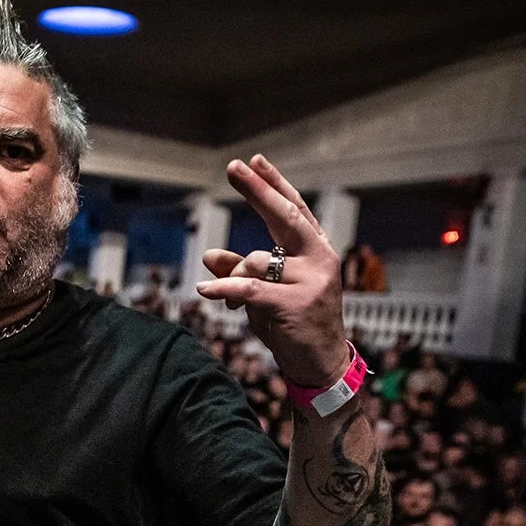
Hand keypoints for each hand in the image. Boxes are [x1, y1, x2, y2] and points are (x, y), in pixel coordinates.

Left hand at [195, 155, 349, 388]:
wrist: (320, 364)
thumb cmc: (293, 324)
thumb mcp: (265, 292)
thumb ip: (240, 271)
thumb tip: (208, 255)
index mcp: (316, 250)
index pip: (295, 209)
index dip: (274, 185)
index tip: (255, 161)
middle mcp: (320, 259)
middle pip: (284, 216)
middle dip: (257, 191)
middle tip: (233, 167)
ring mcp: (312, 281)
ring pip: (254, 262)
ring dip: (233, 279)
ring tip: (234, 300)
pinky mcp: (296, 303)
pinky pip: (249, 289)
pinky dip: (224, 289)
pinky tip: (205, 290)